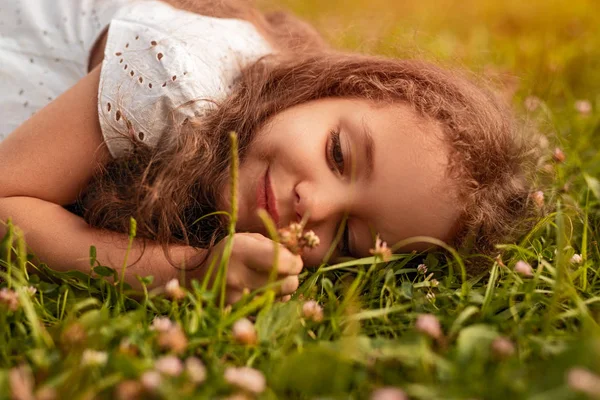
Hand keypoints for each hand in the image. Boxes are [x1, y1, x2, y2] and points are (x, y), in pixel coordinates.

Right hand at [187, 233, 302, 303]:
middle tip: (284, 272)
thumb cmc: (231, 253)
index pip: (286, 261)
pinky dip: (273, 303)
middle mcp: (237, 275)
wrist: (196, 276)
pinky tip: (263, 294)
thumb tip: (300, 251)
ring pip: (282, 299)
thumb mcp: (249, 239)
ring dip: (283, 290)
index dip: (296, 261)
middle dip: (292, 277)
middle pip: (288, 283)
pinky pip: (271, 311)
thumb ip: (276, 244)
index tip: (292, 260)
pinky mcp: (237, 314)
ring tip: (270, 281)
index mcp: (240, 250)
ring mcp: (236, 299)